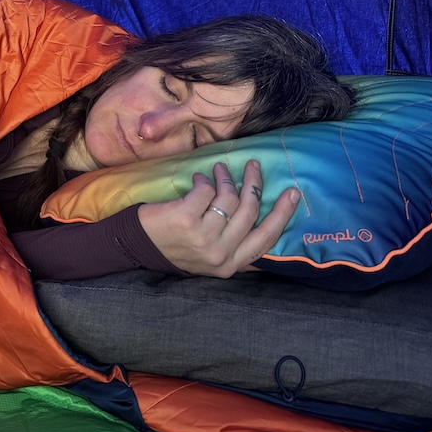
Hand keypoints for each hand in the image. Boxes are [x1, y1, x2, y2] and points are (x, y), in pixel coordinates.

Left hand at [137, 160, 300, 277]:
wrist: (137, 246)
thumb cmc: (175, 247)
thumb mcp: (209, 257)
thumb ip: (235, 246)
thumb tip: (264, 221)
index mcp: (230, 265)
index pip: (266, 238)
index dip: (283, 214)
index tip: (294, 192)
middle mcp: (219, 254)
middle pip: (250, 211)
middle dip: (254, 183)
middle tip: (252, 166)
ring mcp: (203, 237)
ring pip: (229, 197)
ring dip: (225, 178)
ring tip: (219, 169)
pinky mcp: (185, 218)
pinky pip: (207, 190)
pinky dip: (204, 179)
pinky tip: (198, 179)